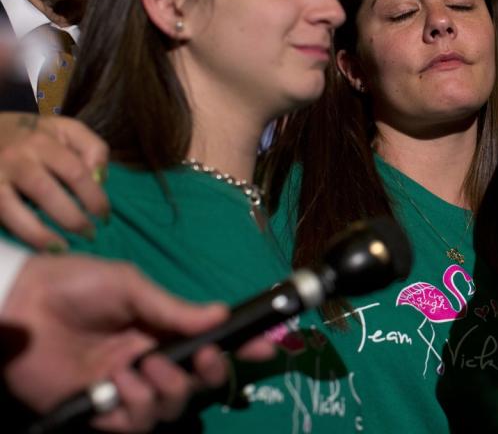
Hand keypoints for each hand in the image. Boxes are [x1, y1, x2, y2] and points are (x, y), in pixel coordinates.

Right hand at [0, 113, 108, 249]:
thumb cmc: (35, 136)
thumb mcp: (67, 130)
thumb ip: (92, 149)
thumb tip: (100, 180)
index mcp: (43, 142)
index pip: (75, 172)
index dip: (94, 198)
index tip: (105, 217)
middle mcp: (15, 158)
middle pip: (45, 192)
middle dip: (71, 218)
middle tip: (89, 234)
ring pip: (11, 209)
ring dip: (39, 233)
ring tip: (61, 248)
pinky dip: (17, 233)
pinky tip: (35, 246)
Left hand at [0, 254, 273, 431]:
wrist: (22, 303)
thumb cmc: (75, 286)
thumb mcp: (130, 286)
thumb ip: (173, 308)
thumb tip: (221, 314)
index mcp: (160, 329)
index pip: (209, 342)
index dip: (240, 347)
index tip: (266, 347)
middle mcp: (149, 361)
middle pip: (197, 383)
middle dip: (207, 373)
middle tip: (199, 357)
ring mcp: (124, 388)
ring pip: (169, 409)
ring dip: (166, 389)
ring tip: (141, 367)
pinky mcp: (97, 411)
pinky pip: (132, 427)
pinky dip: (133, 409)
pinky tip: (117, 385)